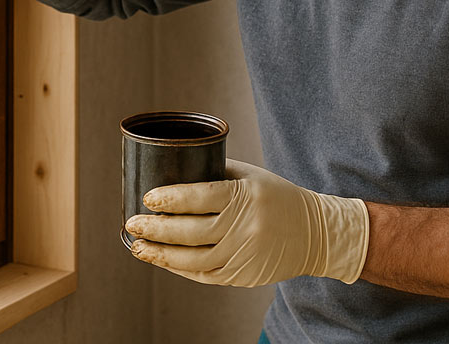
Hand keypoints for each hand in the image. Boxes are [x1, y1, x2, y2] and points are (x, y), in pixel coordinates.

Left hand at [124, 159, 368, 286]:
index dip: (170, 199)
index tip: (147, 198)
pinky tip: (163, 260)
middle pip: (192, 232)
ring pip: (194, 259)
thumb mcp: (250, 176)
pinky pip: (205, 275)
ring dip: (161, 254)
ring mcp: (245, 255)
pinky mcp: (244, 276)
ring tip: (138, 246)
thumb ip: (214, 175)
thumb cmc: (277, 196)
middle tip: (131, 223)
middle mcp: (245, 227)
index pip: (201, 197)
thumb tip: (170, 172)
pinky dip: (181, 268)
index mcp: (246, 195)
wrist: (316, 233)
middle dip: (156, 229)